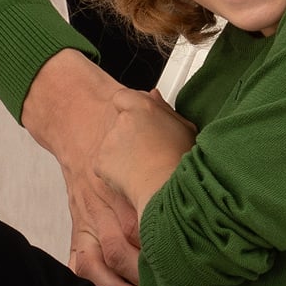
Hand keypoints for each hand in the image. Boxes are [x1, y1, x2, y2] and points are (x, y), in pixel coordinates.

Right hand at [21, 50, 183, 285]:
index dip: (178, 255)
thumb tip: (235, 159)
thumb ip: (196, 148)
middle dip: (156, 283)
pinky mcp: (80, 230)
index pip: (160, 229)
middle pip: (134, 256)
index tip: (199, 273)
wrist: (81, 118)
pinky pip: (82, 266)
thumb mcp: (171, 127)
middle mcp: (115, 210)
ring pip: (107, 267)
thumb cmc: (131, 125)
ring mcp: (93, 223)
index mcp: (140, 187)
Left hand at [95, 92, 196, 216]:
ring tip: (144, 166)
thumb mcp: (184, 129)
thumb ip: (165, 108)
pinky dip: (115, 170)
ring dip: (123, 152)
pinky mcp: (100, 162)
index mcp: (142, 107)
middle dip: (130, 133)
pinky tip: (134, 176)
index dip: (131, 109)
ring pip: (113, 143)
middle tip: (148, 149)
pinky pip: (105, 163)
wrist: (166, 189)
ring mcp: (109, 141)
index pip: (124, 97)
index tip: (141, 121)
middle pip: (119, 122)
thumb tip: (153, 96)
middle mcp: (122, 120)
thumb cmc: (180, 162)